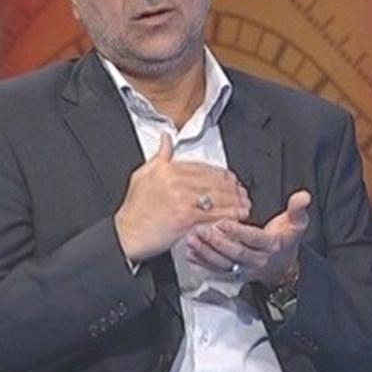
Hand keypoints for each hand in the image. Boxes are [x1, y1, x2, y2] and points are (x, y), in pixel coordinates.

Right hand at [114, 133, 250, 261]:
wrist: (126, 233)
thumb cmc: (134, 208)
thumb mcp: (142, 174)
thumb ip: (159, 155)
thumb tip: (166, 137)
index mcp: (168, 169)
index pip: (203, 167)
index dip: (220, 173)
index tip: (230, 178)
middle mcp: (177, 182)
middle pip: (214, 181)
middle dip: (232, 187)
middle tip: (242, 191)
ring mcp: (183, 200)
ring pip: (217, 197)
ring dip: (235, 201)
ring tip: (245, 204)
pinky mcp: (187, 218)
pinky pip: (213, 214)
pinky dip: (228, 215)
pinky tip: (238, 216)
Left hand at [185, 189, 310, 286]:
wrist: (283, 267)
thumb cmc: (285, 241)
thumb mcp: (297, 223)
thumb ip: (297, 209)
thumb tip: (302, 197)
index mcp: (271, 245)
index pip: (253, 239)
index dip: (238, 231)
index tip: (223, 222)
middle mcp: (257, 260)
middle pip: (235, 252)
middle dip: (216, 241)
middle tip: (201, 229)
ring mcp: (244, 269)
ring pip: (223, 263)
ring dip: (205, 252)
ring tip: (192, 240)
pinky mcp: (234, 274)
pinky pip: (216, 270)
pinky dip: (202, 262)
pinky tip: (190, 253)